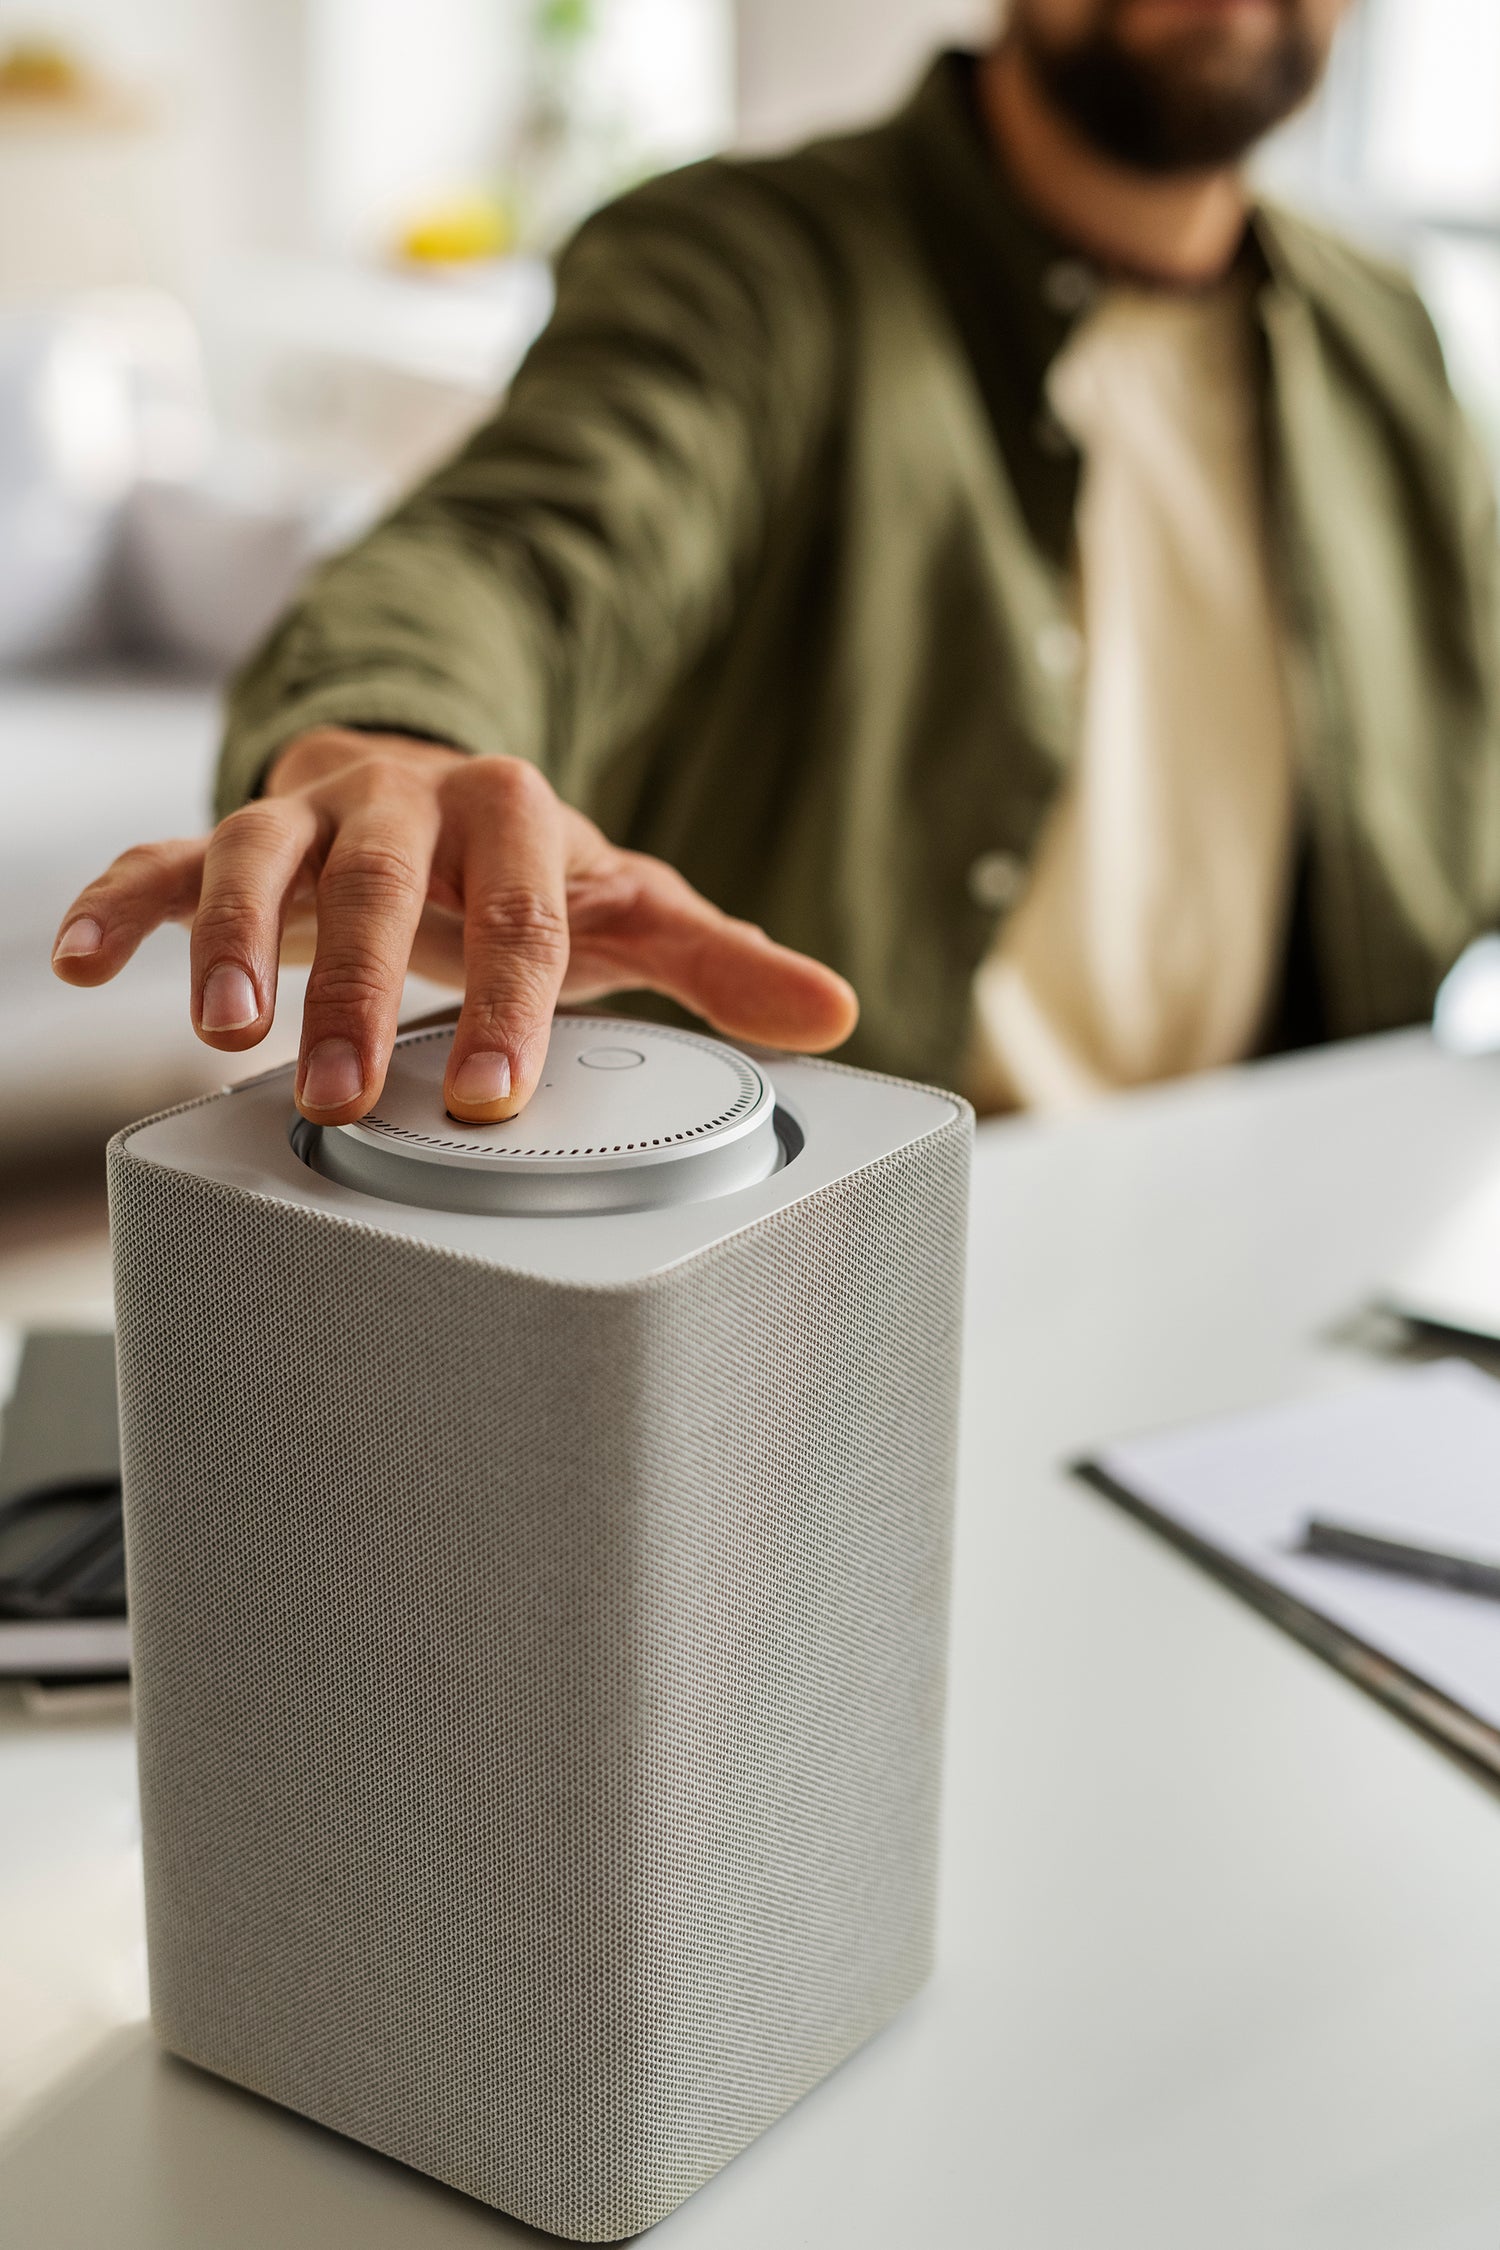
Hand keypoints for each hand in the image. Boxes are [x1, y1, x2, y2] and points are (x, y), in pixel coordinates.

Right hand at [50, 727, 858, 1123]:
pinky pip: (162, 857)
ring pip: (257, 857)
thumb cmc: (528, 874)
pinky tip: (78, 957)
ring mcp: (312, 817)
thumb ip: (719, 963)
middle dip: (362, 992)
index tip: (502, 1101)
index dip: (515, 1006)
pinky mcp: (232, 836)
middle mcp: (406, 804)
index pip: (523, 917)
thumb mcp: (624, 910)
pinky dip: (119, 901)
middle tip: (353, 1096)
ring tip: (218, 1031)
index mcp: (515, 816)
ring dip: (232, 936)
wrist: (431, 787)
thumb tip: (836, 1009)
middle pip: (383, 887)